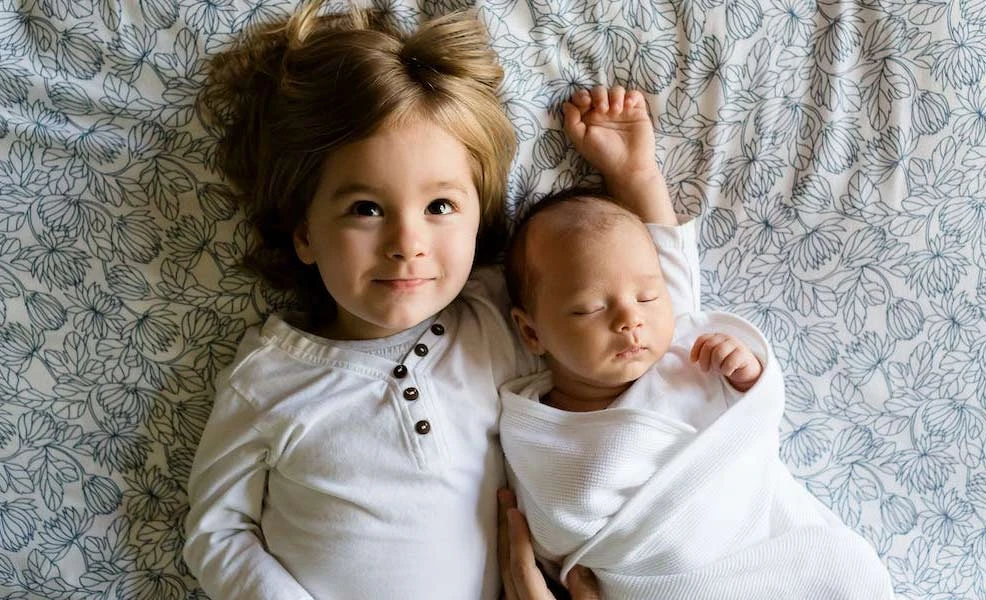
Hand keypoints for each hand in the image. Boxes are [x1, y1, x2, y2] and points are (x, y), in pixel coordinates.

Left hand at [498, 489, 600, 599]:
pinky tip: (514, 546)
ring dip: (505, 543)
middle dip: (505, 530)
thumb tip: (579, 565)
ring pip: (504, 573)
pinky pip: (508, 582)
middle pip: (506, 565)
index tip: (513, 510)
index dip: (517, 538)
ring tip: (508, 515)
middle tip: (504, 498)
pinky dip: (509, 559)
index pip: (522, 567)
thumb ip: (584, 593)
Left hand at [562, 85, 674, 224]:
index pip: (582, 98)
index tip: (585, 103)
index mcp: (588, 118)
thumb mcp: (581, 140)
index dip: (582, 95)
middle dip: (599, 95)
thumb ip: (571, 122)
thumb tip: (566, 105)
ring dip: (615, 95)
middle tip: (602, 110)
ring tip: (616, 111)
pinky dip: (631, 96)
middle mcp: (604, 113)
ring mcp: (621, 111)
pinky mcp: (637, 111)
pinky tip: (628, 106)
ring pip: (616, 90)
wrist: (628, 165)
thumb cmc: (603, 155)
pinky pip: (634, 95)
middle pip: (598, 91)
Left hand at [690, 333, 762, 391]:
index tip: (693, 361)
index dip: (695, 350)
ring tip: (719, 369)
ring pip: (718, 353)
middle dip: (704, 360)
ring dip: (716, 365)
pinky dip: (726, 370)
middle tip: (706, 369)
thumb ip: (704, 354)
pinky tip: (729, 371)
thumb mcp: (713, 357)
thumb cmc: (726, 363)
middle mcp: (726, 338)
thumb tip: (691, 359)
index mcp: (716, 337)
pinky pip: (730, 362)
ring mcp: (736, 345)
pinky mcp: (743, 354)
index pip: (702, 339)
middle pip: (709, 346)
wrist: (746, 370)